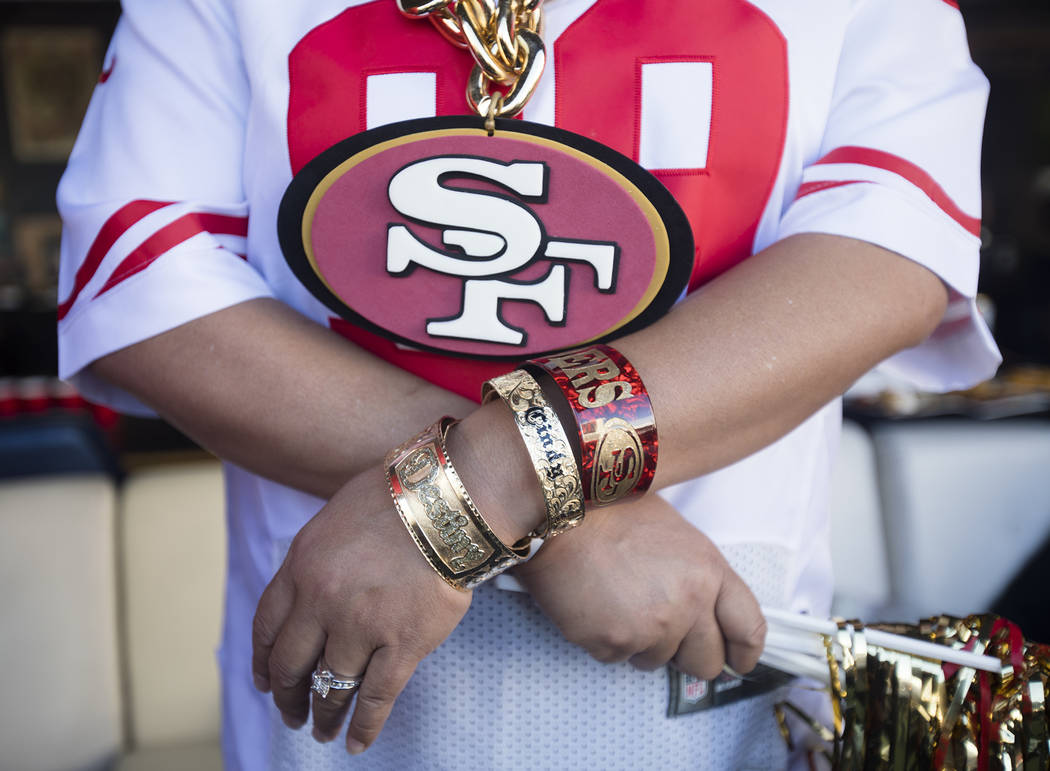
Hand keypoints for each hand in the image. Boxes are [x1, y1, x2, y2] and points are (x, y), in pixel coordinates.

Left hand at [251, 465, 470, 753]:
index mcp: (301, 565)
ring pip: (331, 687)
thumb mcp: (338, 515)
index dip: (263, 659)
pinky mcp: (403, 644)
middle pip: (291, 663)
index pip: (267, 625)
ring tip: (321, 732)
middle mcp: (321, 600)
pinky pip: (376, 698)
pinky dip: (363, 727)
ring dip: (322, 715)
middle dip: (287, 695)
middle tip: (290, 713)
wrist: (450, 498)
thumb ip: (320, 555)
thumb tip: (316, 585)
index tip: (266, 680)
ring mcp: (360, 625)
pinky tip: (355, 744)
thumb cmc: (401, 495)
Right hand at [513, 494, 765, 677]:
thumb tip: (707, 615)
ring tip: (617, 600)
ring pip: (657, 662)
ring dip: (641, 643)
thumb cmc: (613, 512)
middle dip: (687, 654)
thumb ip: (699, 576)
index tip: (738, 661)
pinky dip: (606, 640)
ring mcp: (651, 628)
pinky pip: (617, 658)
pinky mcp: (613, 643)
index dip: (745, 652)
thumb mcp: (676, 534)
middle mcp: (688, 604)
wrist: (558, 511)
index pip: (748, 628)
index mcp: (709, 571)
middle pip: (707, 662)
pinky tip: (594, 604)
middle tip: (662, 630)